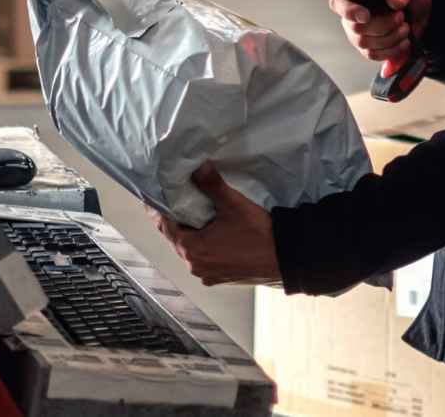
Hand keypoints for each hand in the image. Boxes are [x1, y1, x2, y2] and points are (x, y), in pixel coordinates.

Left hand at [147, 162, 281, 286]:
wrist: (287, 258)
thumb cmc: (259, 235)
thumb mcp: (233, 204)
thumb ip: (211, 184)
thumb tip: (198, 166)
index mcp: (192, 249)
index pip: (164, 226)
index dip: (160, 210)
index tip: (158, 198)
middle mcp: (196, 265)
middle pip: (177, 239)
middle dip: (176, 221)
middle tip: (178, 202)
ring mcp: (208, 274)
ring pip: (191, 250)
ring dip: (192, 235)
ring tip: (198, 216)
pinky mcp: (221, 278)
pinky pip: (205, 259)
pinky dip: (205, 247)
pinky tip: (215, 235)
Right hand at [329, 0, 430, 61]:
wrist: (420, 11)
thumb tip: (393, 1)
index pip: (338, 4)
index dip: (349, 12)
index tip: (366, 16)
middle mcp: (352, 15)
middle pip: (355, 28)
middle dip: (383, 25)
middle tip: (401, 17)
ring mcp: (358, 34)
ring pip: (365, 44)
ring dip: (390, 38)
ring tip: (405, 28)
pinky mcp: (368, 48)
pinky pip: (373, 55)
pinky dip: (392, 50)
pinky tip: (404, 41)